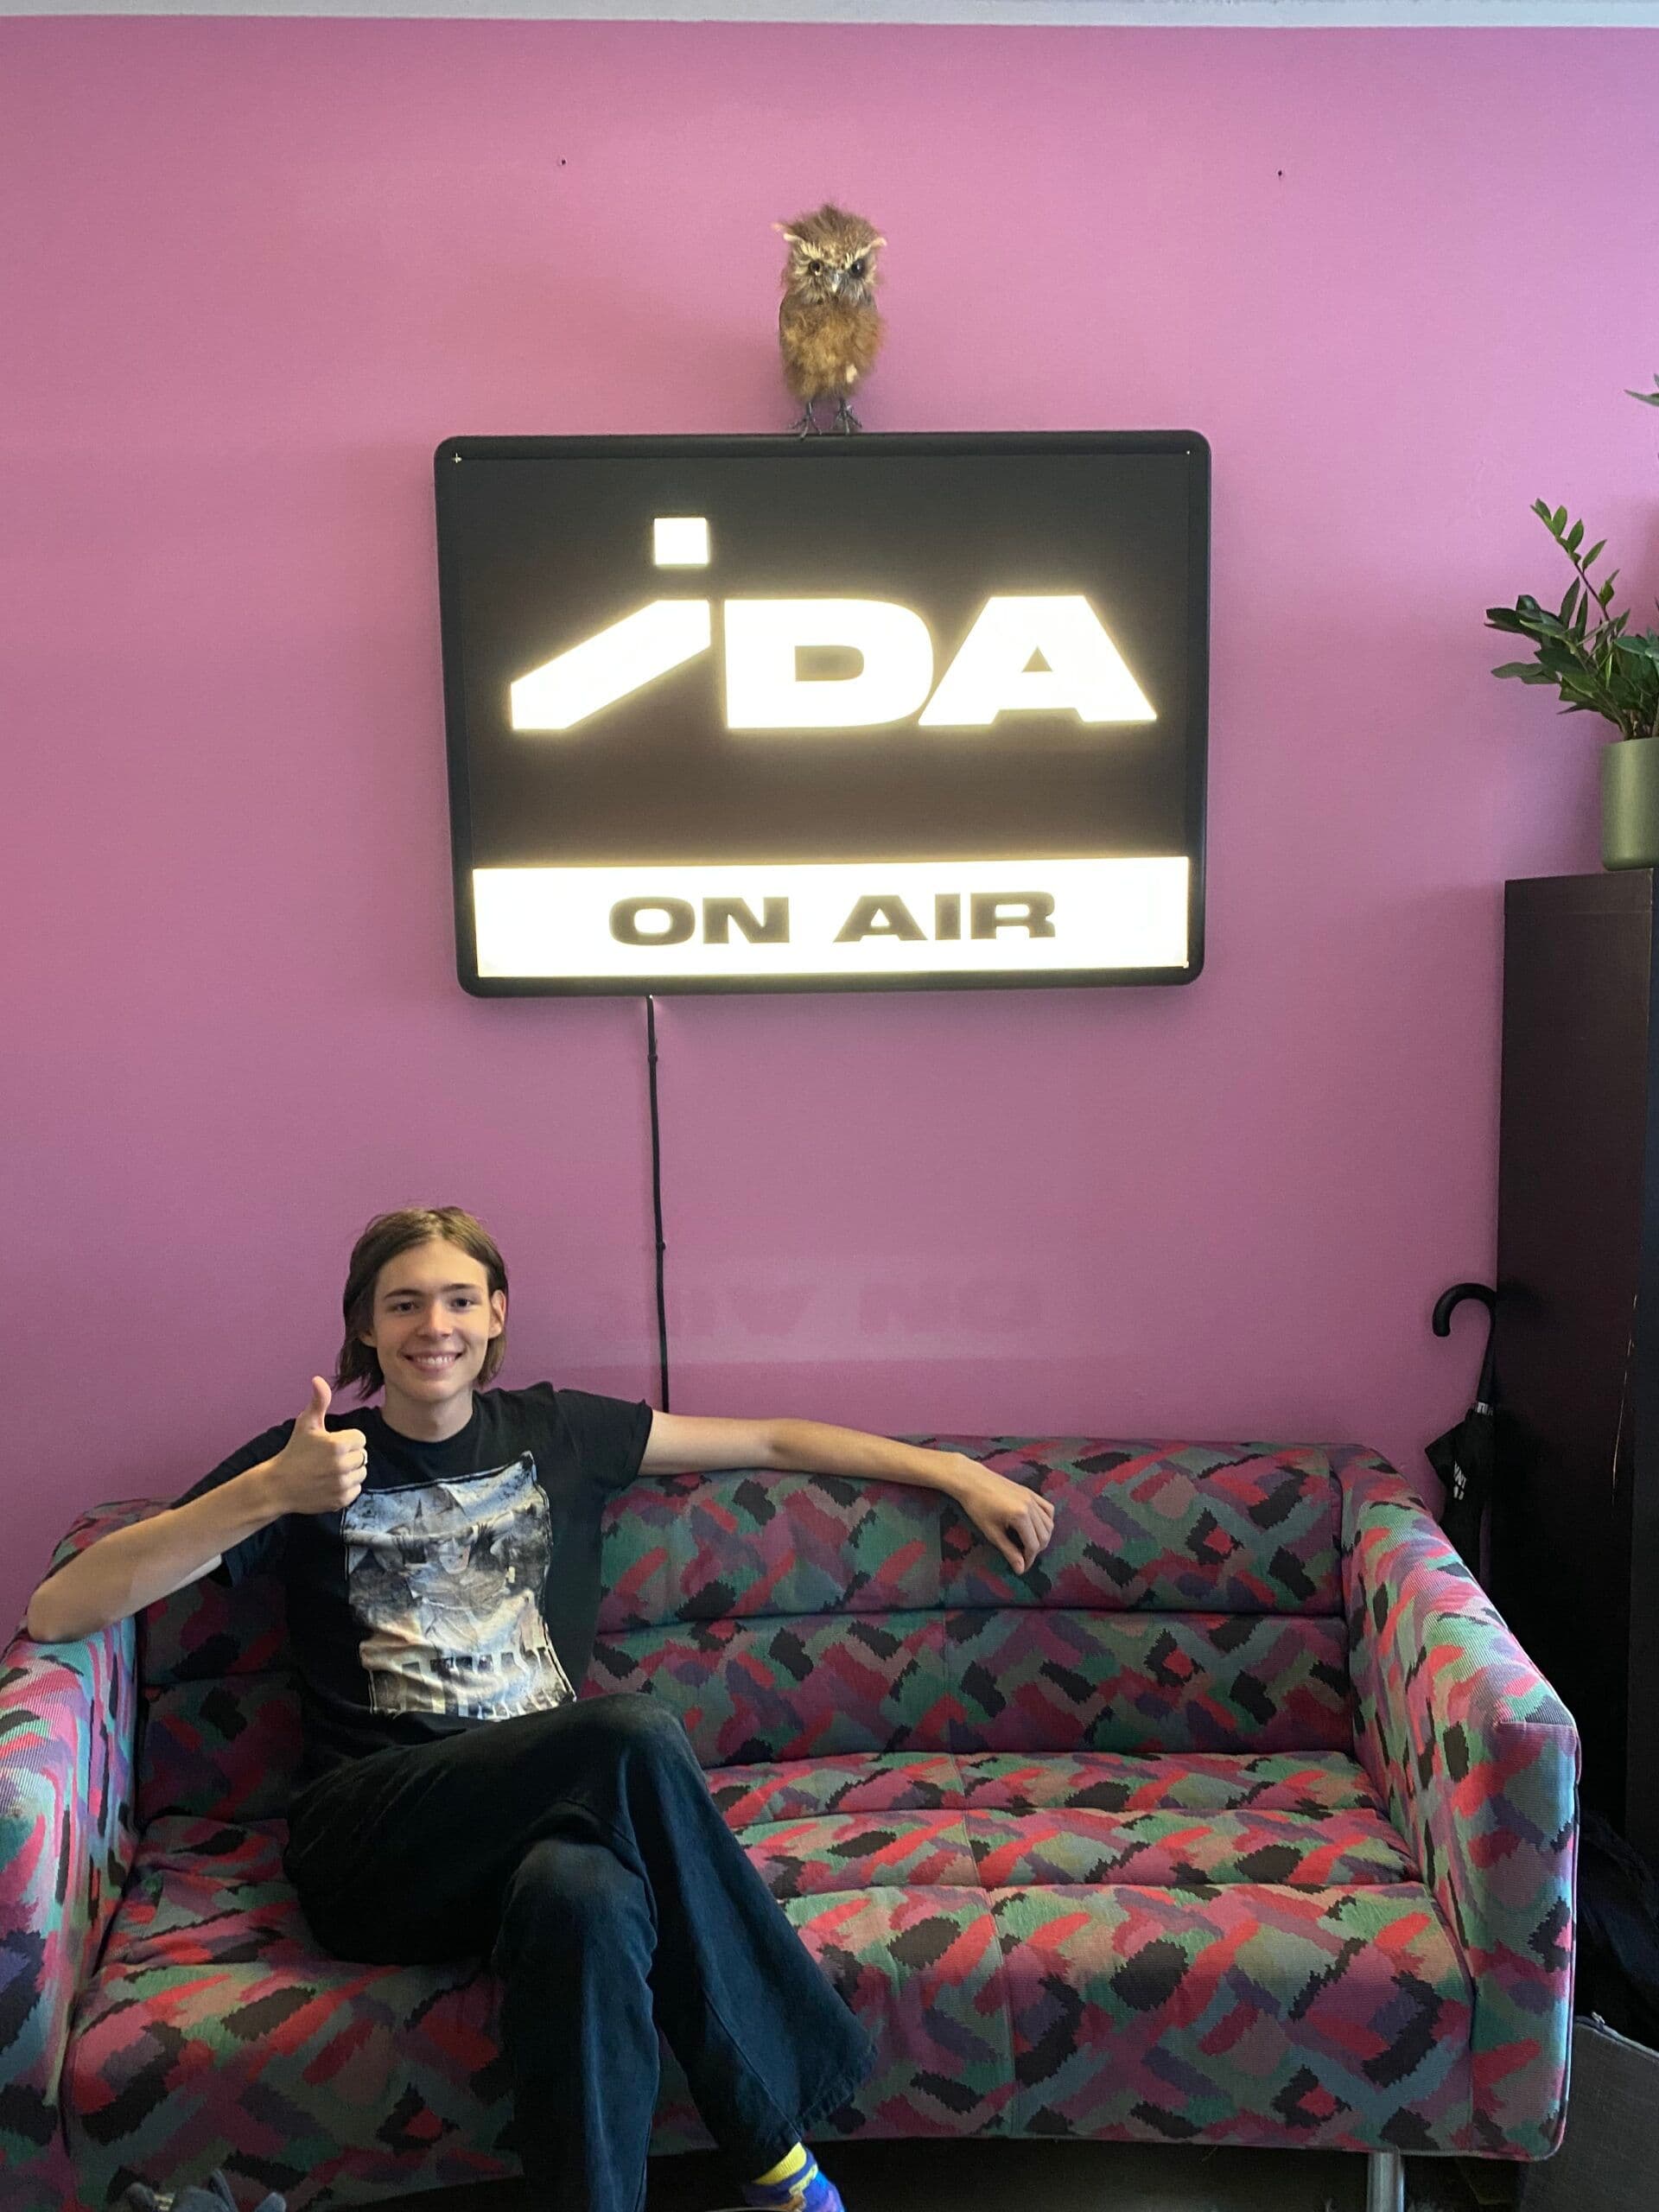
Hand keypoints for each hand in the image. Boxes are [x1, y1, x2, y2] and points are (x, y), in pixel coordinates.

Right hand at [267, 1377, 367, 1514]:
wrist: (278, 1486)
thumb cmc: (294, 1452)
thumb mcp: (306, 1424)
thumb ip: (319, 1401)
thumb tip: (318, 1379)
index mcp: (338, 1444)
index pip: (360, 1439)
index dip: (347, 1440)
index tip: (331, 1444)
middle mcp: (342, 1466)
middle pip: (363, 1456)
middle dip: (349, 1455)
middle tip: (329, 1458)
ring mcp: (342, 1485)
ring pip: (361, 1473)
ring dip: (350, 1471)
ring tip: (330, 1470)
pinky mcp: (341, 1501)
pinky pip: (356, 1490)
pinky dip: (347, 1487)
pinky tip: (330, 1483)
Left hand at [951, 1460, 1054, 1573]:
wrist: (972, 1480)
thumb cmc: (977, 1507)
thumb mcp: (992, 1532)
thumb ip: (1009, 1551)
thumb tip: (1021, 1569)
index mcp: (1020, 1516)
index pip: (1033, 1545)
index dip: (1029, 1560)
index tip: (1022, 1567)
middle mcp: (1030, 1506)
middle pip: (1044, 1536)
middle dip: (1036, 1550)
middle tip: (1023, 1557)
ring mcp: (1032, 1497)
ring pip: (1049, 1523)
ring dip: (1042, 1537)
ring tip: (1029, 1544)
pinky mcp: (1030, 1492)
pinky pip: (1047, 1508)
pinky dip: (1046, 1520)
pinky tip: (1037, 1527)